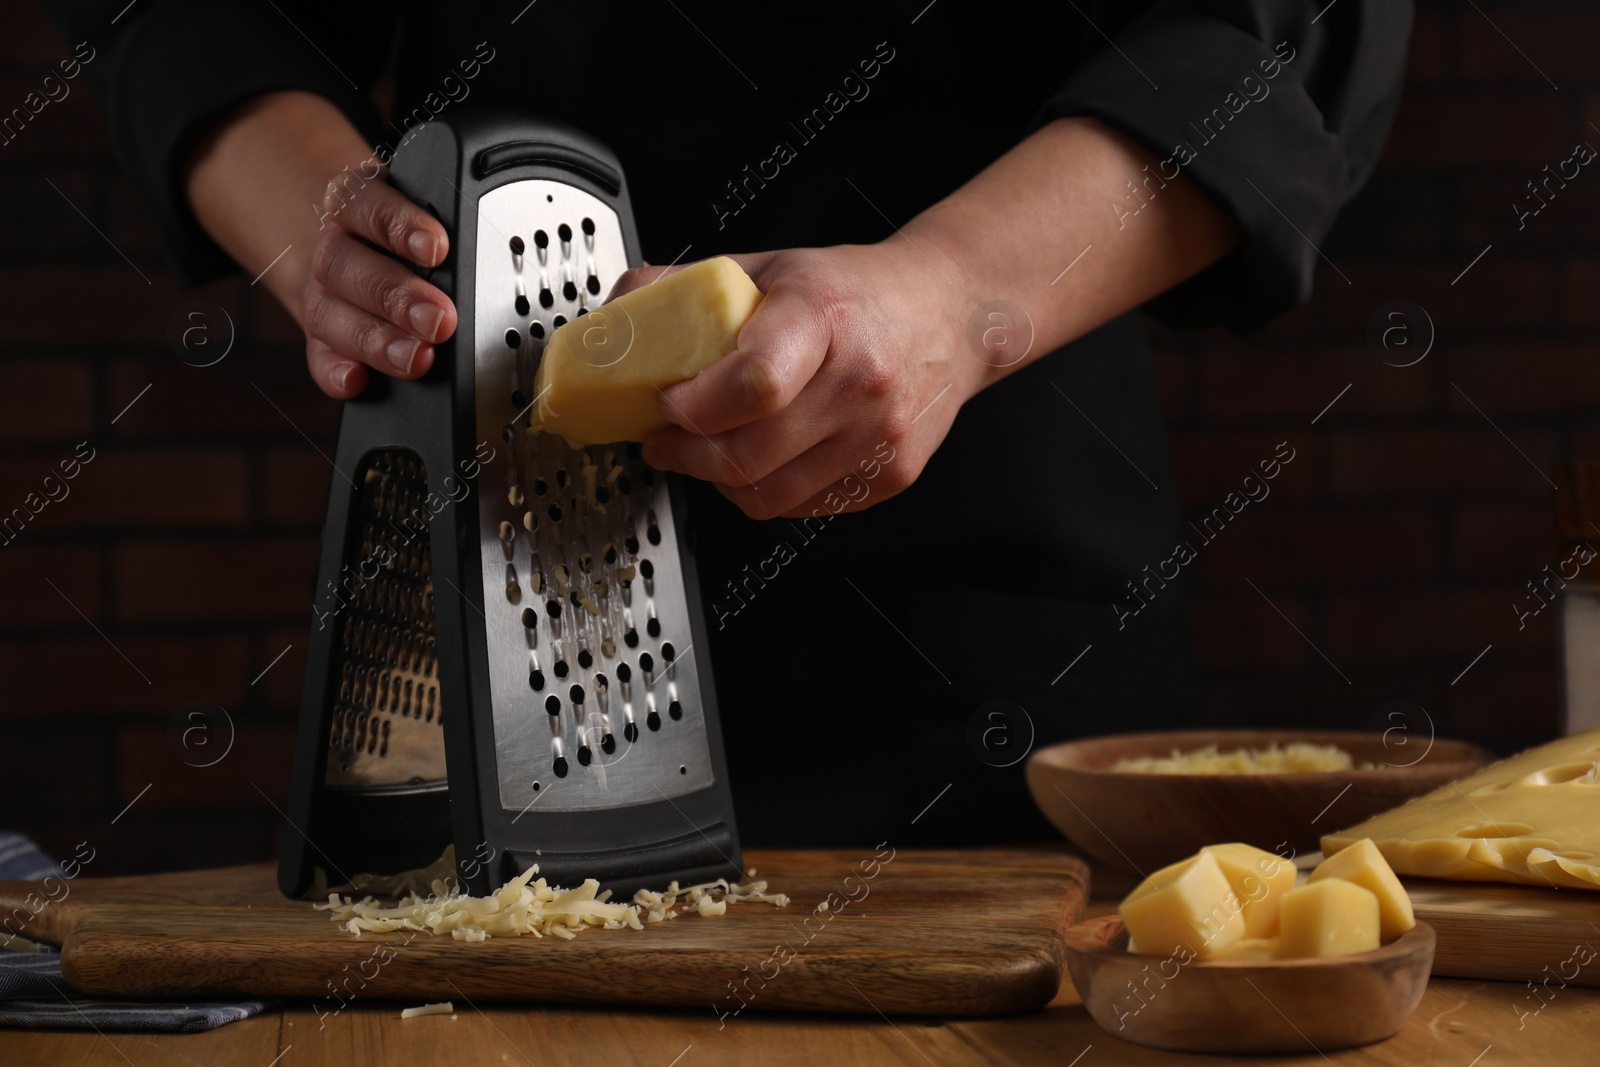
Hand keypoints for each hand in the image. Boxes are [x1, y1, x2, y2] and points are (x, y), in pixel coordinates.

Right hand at [301, 176, 457, 397]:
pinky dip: (335, 370)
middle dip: (395, 295)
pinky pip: (318, 356)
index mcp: (356, 206)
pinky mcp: (320, 337)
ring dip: (375, 339)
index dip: (399, 225)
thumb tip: (496, 251)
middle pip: (345, 265)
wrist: (358, 250)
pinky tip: (358, 379)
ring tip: (417, 357)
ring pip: (328, 313)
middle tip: (438, 319)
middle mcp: (335, 248)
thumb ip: (446, 230)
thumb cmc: (405, 237)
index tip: (437, 248)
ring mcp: (323, 294)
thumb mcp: (423, 216)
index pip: (367, 203)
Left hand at [617, 240, 984, 519]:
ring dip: (721, 482)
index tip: (667, 404)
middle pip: (749, 454)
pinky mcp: (892, 474)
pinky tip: (762, 460)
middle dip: (687, 456)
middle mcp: (862, 378)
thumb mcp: (773, 266)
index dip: (694, 407)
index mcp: (825, 315)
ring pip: (770, 495)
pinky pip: (804, 506)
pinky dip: (768, 492)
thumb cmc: (858, 292)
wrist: (952, 314)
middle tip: (665, 440)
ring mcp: (881, 434)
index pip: (753, 382)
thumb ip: (692, 289)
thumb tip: (622, 314)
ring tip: (708, 453)